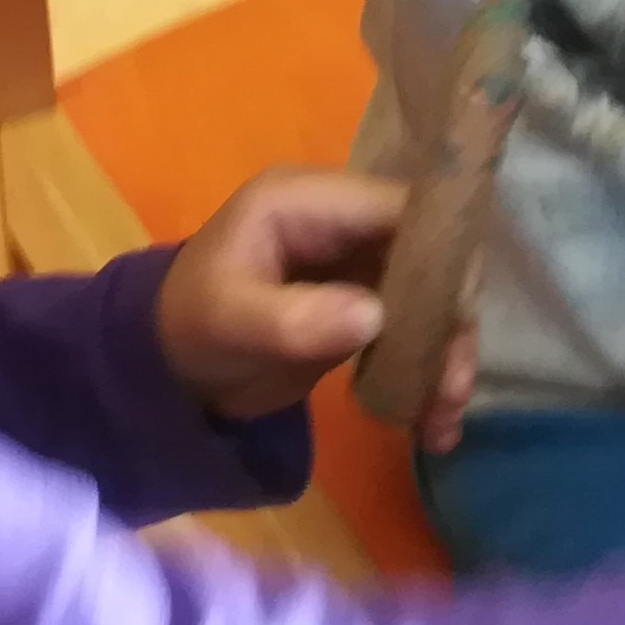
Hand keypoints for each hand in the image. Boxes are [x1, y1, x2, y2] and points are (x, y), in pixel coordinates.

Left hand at [154, 166, 473, 441]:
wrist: (169, 363)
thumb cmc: (190, 325)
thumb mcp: (229, 321)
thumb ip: (294, 319)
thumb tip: (374, 316)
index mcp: (307, 200)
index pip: (400, 207)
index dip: (439, 258)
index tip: (455, 324)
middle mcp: (342, 220)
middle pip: (429, 255)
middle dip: (449, 323)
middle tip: (449, 392)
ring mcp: (357, 262)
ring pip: (431, 298)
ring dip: (445, 357)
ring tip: (439, 422)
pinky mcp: (364, 302)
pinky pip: (414, 330)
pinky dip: (428, 373)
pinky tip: (430, 424)